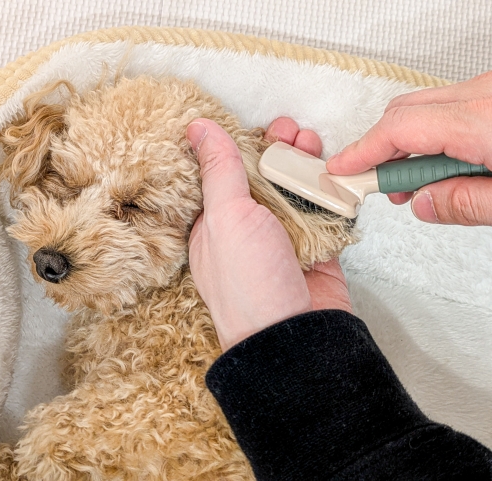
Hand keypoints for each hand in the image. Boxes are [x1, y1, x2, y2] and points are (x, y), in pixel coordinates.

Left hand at [186, 118, 350, 351]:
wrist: (295, 337)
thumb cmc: (249, 284)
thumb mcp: (225, 216)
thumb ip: (219, 169)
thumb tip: (197, 128)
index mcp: (214, 224)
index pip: (225, 174)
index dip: (242, 145)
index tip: (259, 126)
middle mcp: (247, 231)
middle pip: (264, 178)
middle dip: (279, 150)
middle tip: (292, 132)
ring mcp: (282, 241)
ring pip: (295, 191)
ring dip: (305, 164)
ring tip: (313, 144)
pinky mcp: (314, 250)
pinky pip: (323, 212)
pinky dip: (330, 191)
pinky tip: (335, 173)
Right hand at [326, 71, 491, 225]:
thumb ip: (464, 204)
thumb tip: (424, 203)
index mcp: (481, 120)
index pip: (398, 129)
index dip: (362, 151)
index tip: (342, 169)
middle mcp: (482, 94)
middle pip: (403, 112)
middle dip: (382, 150)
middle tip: (379, 185)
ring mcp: (488, 89)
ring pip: (425, 108)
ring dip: (412, 145)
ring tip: (421, 182)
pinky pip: (449, 106)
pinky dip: (437, 134)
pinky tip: (449, 162)